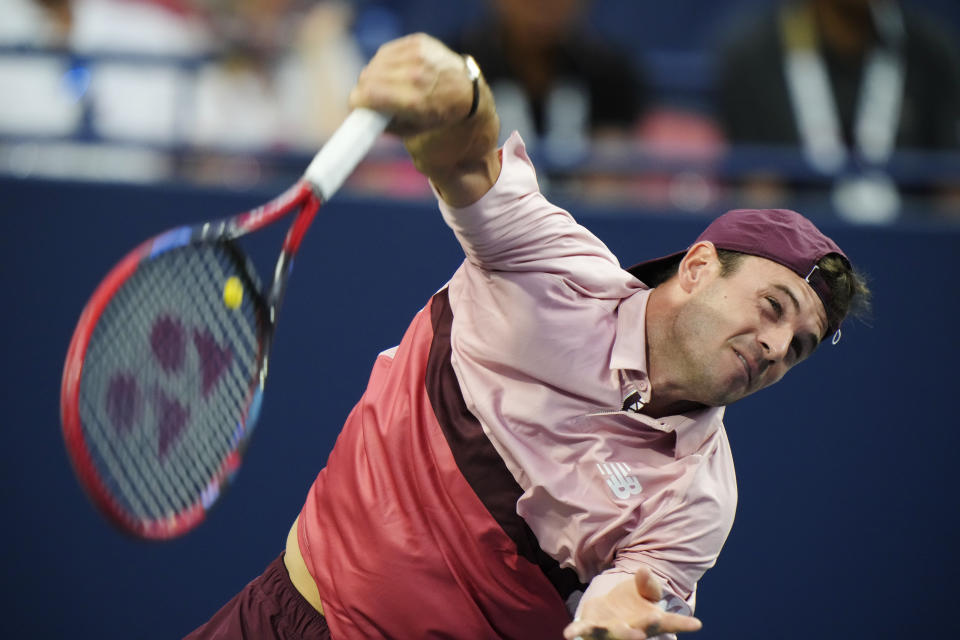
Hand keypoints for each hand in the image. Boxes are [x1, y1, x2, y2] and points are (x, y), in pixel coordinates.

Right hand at [349, 33, 474, 136]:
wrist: (466, 92)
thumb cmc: (437, 115)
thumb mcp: (412, 131)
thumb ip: (384, 125)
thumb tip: (361, 115)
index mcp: (414, 101)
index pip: (369, 93)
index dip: (356, 101)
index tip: (356, 106)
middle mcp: (416, 75)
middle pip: (368, 77)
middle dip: (363, 89)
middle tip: (368, 98)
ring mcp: (418, 55)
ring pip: (375, 63)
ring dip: (374, 76)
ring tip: (384, 86)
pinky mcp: (418, 42)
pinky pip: (386, 52)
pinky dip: (384, 63)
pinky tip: (392, 72)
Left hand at [563, 567, 702, 639]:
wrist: (611, 610)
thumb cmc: (633, 601)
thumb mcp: (644, 589)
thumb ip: (647, 582)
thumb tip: (643, 569)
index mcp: (651, 620)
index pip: (671, 622)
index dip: (683, 623)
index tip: (696, 623)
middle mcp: (633, 630)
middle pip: (639, 633)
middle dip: (640, 632)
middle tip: (645, 630)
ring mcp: (611, 630)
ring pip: (613, 635)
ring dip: (616, 635)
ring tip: (620, 631)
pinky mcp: (591, 626)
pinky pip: (583, 630)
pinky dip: (576, 632)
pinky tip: (569, 633)